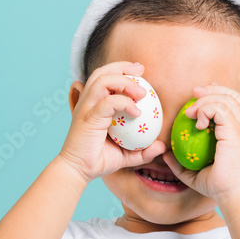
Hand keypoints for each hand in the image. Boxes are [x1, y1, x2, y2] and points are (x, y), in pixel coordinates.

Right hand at [57, 61, 166, 182]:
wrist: (78, 171)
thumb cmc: (98, 160)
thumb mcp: (126, 155)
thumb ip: (143, 150)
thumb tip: (161, 146)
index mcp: (93, 105)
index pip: (105, 77)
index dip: (122, 69)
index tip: (141, 73)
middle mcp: (88, 102)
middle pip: (102, 72)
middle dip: (123, 67)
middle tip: (142, 72)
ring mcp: (86, 108)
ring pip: (102, 80)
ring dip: (125, 82)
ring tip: (142, 93)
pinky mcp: (87, 117)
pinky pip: (108, 102)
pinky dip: (124, 102)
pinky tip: (137, 112)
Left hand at [161, 83, 239, 202]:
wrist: (233, 194)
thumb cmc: (218, 187)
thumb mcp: (196, 174)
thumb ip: (181, 164)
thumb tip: (166, 155)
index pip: (236, 103)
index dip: (220, 93)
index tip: (201, 95)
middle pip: (232, 95)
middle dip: (212, 89)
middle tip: (194, 93)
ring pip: (225, 99)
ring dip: (205, 100)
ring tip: (190, 112)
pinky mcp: (236, 130)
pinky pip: (219, 109)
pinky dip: (205, 109)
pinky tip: (196, 122)